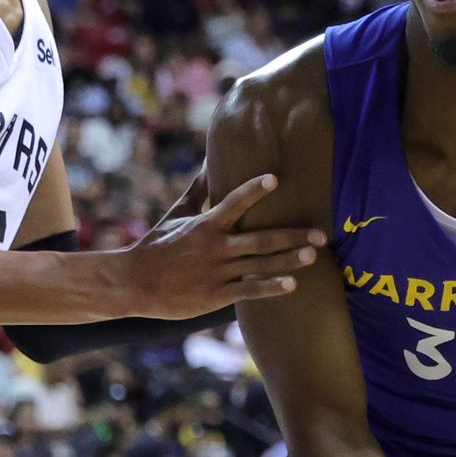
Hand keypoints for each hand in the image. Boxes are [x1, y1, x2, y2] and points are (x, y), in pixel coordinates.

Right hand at [123, 174, 325, 319]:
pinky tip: (293, 285)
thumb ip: (199, 190)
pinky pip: (248, 290)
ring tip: (314, 255)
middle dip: (293, 235)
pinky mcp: (215, 295)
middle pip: (261, 238)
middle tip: (321, 232)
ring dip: (289, 259)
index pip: (234, 202)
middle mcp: (215, 247)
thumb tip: (210, 161)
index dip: (254, 189)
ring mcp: (217, 272)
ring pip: (259, 264)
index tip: (276, 178)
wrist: (134, 282)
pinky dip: (271, 287)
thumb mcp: (176, 214)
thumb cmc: (157, 245)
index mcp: (206, 224)